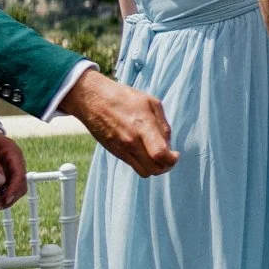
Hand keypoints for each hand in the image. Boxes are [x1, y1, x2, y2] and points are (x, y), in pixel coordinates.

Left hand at [0, 124, 27, 211]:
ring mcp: (10, 173)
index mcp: (14, 156)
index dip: (14, 189)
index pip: (19, 175)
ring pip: (12, 192)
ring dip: (1, 202)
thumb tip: (0, 183)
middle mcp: (15, 166)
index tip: (5, 200)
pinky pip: (4, 192)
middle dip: (7, 199)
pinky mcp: (3, 179)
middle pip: (19, 187)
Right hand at [60, 71, 176, 175]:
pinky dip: (142, 163)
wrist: (92, 99)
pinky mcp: (114, 152)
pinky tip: (144, 151)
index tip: (175, 154)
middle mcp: (131, 141)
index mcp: (142, 127)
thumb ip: (163, 125)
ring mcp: (121, 149)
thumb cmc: (123, 97)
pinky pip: (133, 165)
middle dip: (166, 166)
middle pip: (153, 169)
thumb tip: (169, 144)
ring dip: (154, 168)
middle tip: (169, 157)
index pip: (160, 155)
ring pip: (143, 172)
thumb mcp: (151, 103)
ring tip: (157, 155)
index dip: (172, 160)